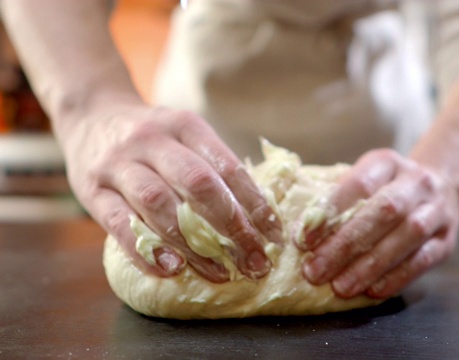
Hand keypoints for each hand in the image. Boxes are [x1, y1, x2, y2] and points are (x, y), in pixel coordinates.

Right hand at [61, 102, 281, 281]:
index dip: (255, 204)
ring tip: (219, 272)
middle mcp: (152, 141)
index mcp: (185, 126)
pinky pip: (118, 222)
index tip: (274, 236)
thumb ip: (214, 168)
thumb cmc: (153, 137)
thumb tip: (258, 219)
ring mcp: (119, 164)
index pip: (228, 167)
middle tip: (254, 260)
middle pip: (198, 184)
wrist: (91, 115)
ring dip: (193, 243)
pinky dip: (145, 248)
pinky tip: (170, 268)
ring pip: (160, 204)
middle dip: (232, 227)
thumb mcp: (185, 136)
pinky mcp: (92, 189)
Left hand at [300, 149, 458, 298]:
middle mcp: (416, 183)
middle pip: (383, 211)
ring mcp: (436, 211)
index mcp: (387, 163)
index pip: (359, 184)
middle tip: (315, 270)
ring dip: (369, 265)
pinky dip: (396, 277)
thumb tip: (300, 226)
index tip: (303, 240)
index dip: (330, 211)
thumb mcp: (366, 177)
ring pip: (406, 236)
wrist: (444, 187)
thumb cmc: (388, 188)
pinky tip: (372, 290)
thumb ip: (338, 196)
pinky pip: (422, 260)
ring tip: (340, 287)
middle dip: (346, 245)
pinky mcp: (446, 241)